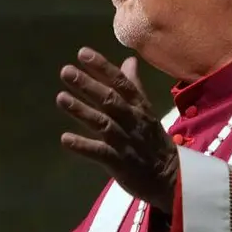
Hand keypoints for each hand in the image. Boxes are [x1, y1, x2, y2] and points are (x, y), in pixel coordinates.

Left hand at [56, 47, 178, 211]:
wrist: (170, 178)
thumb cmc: (152, 140)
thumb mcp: (146, 109)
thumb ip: (133, 85)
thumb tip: (129, 60)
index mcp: (139, 106)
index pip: (121, 82)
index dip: (103, 67)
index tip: (83, 53)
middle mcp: (132, 120)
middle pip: (110, 100)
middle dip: (88, 85)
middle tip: (66, 71)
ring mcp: (125, 141)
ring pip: (103, 123)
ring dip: (81, 110)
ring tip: (61, 98)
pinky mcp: (119, 163)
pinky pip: (100, 153)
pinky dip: (82, 146)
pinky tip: (65, 138)